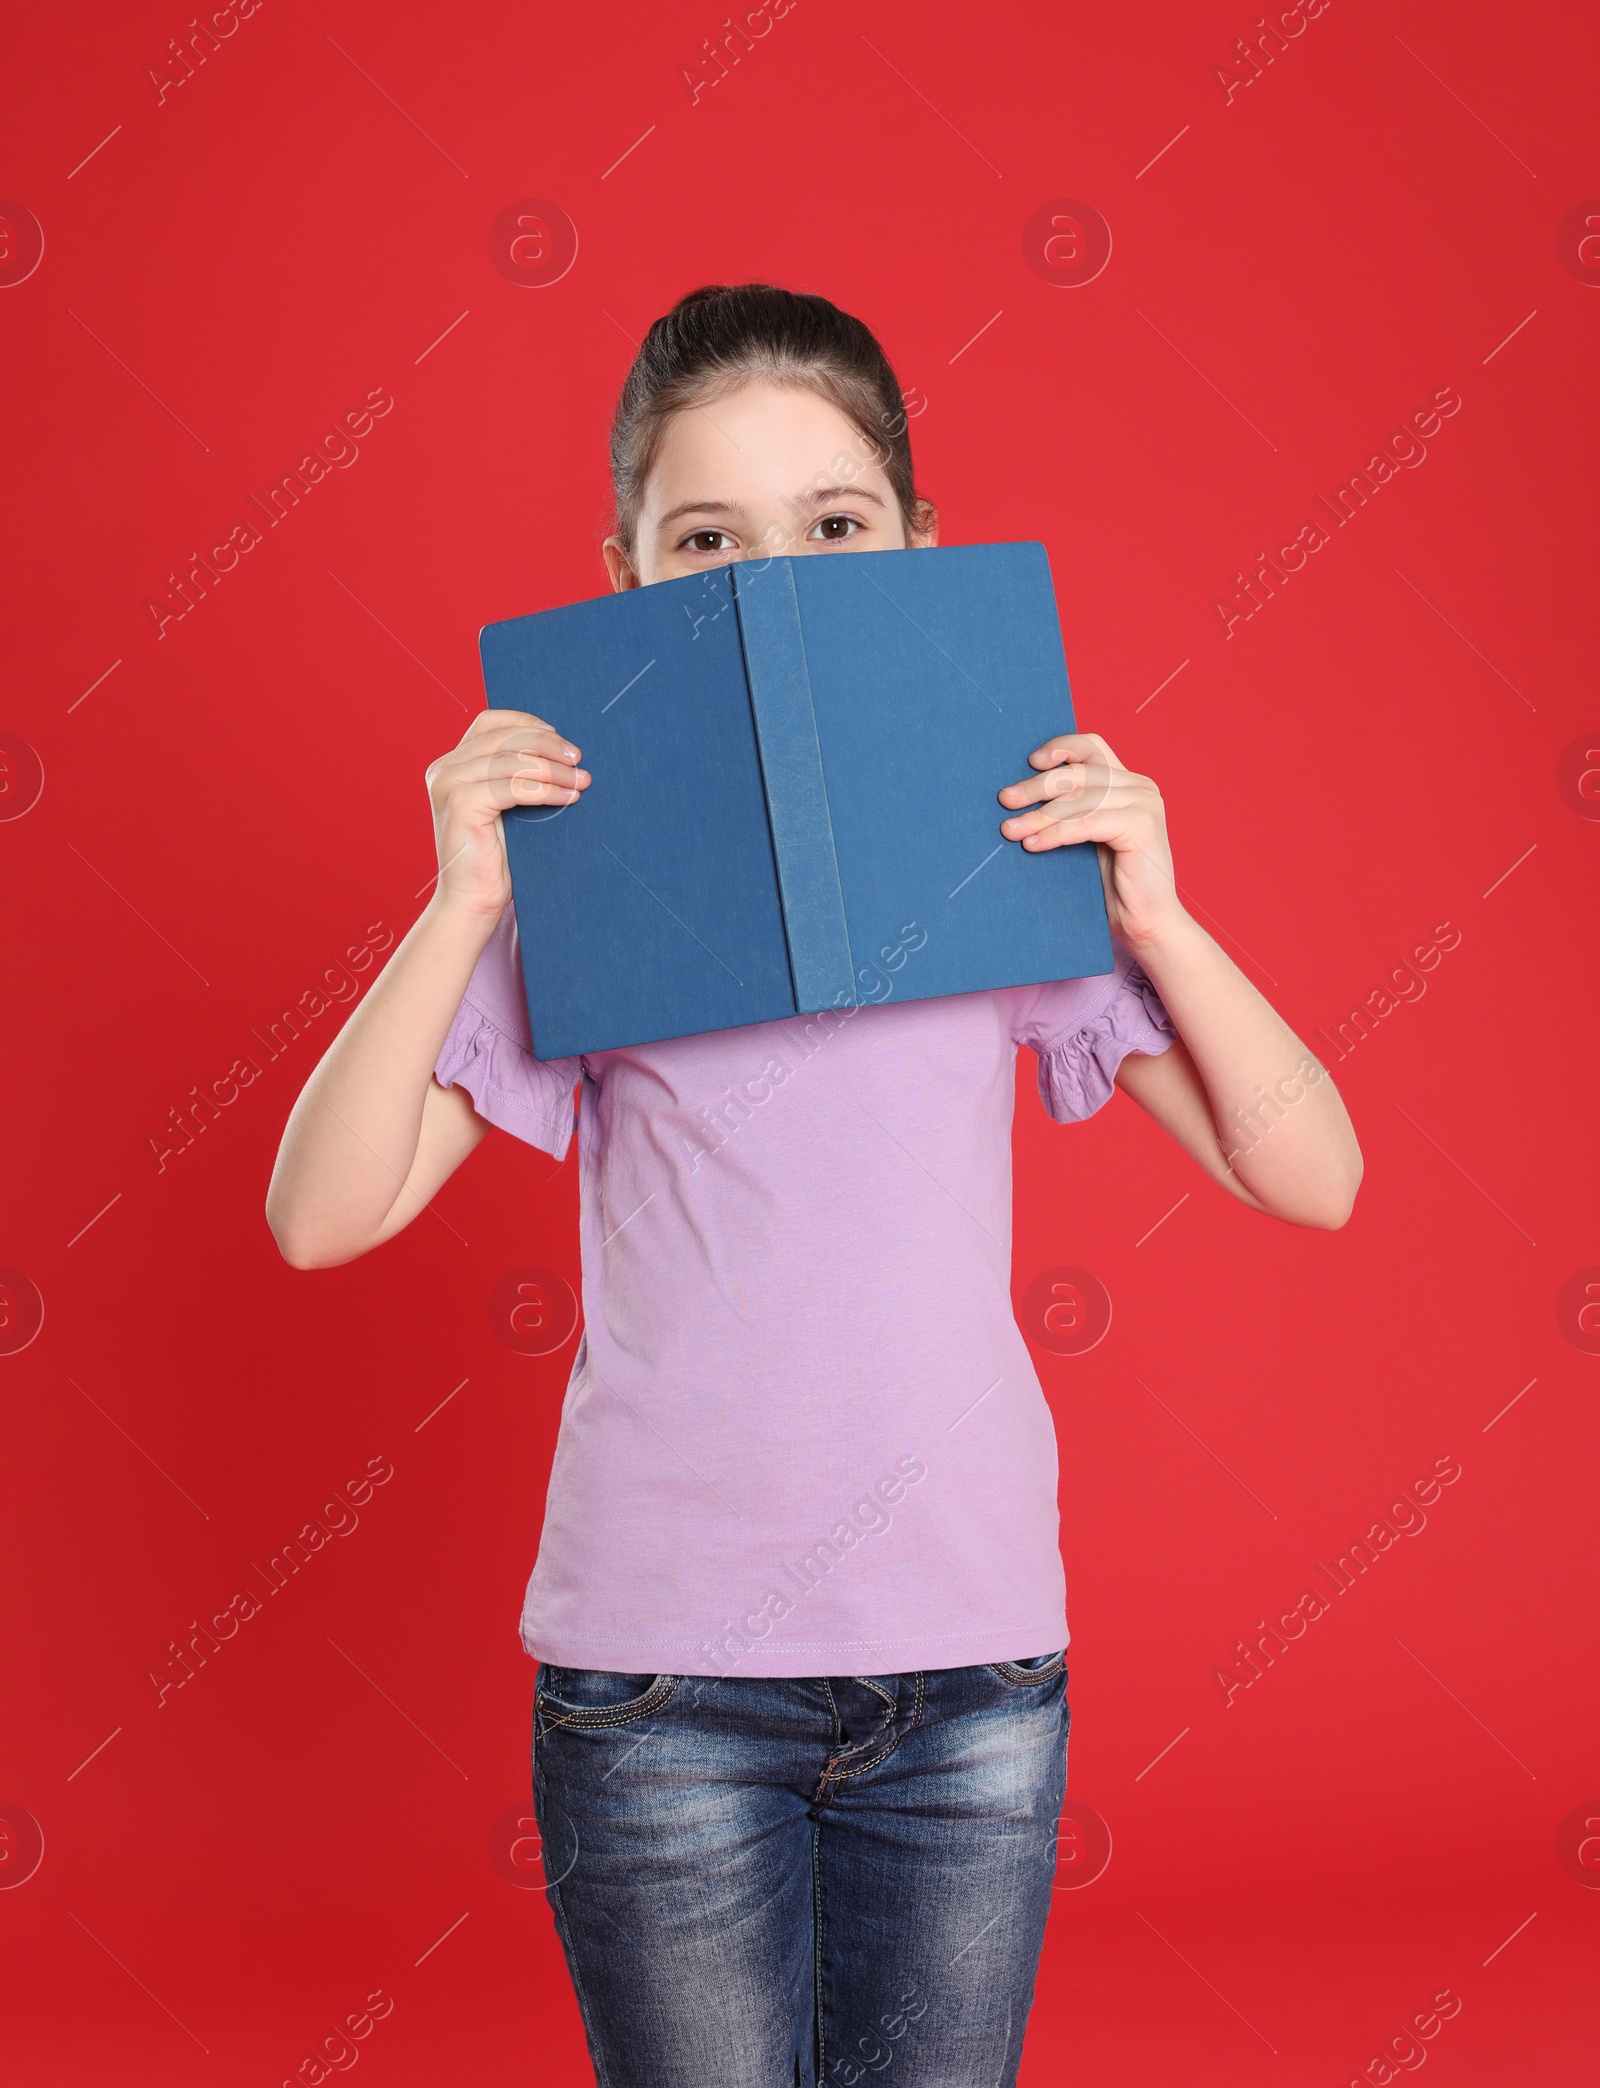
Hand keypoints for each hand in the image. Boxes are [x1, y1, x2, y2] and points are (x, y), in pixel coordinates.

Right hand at [424, 709, 589, 919]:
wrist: (474, 901)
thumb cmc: (497, 858)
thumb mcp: (507, 805)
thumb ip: (517, 774)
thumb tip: (564, 749)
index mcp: (452, 764)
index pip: (490, 722)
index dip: (527, 723)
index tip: (561, 740)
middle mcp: (445, 769)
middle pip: (504, 737)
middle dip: (548, 745)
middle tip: (579, 760)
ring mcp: (449, 784)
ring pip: (512, 760)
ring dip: (553, 769)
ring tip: (581, 781)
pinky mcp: (460, 803)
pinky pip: (513, 786)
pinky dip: (546, 790)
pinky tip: (567, 797)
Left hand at [997, 731, 1181, 947]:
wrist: (1147, 923)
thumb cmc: (1115, 885)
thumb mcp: (1091, 837)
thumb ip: (1074, 810)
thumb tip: (1022, 793)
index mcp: (1130, 783)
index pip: (1092, 747)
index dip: (1061, 748)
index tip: (1030, 761)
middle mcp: (1141, 787)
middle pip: (1078, 773)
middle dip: (1036, 787)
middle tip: (1005, 800)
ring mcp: (1144, 804)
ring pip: (1078, 800)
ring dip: (1039, 816)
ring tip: (1010, 830)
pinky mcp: (1141, 826)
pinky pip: (1086, 823)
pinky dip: (1055, 833)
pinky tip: (1032, 845)